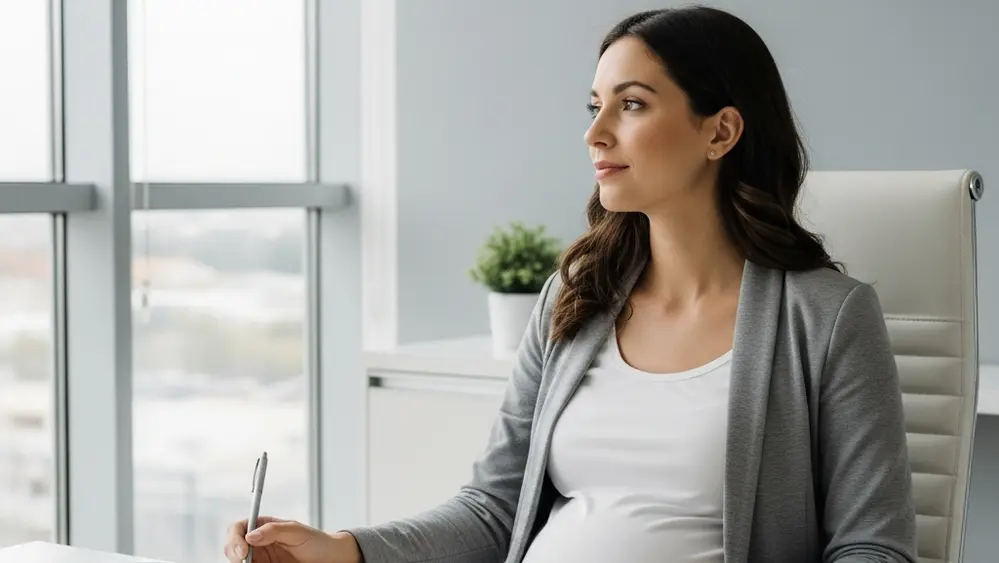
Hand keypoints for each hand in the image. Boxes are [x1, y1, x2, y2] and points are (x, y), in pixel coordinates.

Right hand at [224, 516, 362, 562]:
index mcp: (263, 526)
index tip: (242, 551)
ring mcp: (261, 559)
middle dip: (234, 553)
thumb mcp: (297, 531)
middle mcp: (258, 543)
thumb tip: (251, 535)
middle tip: (243, 561)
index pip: (239, 528)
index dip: (235, 538)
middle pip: (234, 547)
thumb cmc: (317, 541)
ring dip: (241, 562)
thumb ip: (274, 530)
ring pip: (240, 561)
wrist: (331, 559)